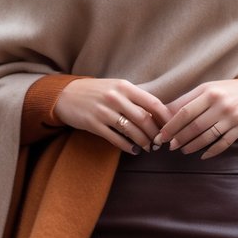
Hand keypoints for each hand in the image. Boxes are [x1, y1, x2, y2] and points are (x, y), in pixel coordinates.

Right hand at [53, 78, 169, 154]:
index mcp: (124, 86)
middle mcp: (115, 97)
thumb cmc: (96, 92)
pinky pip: (116, 139)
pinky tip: (133, 150)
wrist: (65, 94)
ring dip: (143, 142)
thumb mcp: (116, 87)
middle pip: (144, 119)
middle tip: (160, 142)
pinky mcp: (93, 124)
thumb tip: (158, 113)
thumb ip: (134, 97)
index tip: (171, 128)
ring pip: (132, 130)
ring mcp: (104, 111)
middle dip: (156, 134)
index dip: (165, 118)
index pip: (152, 103)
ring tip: (148, 148)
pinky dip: (128, 147)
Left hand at [155, 79, 237, 158]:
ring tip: (183, 150)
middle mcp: (221, 104)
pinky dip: (212, 151)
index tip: (161, 135)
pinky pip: (224, 143)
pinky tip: (203, 156)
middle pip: (194, 126)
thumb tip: (164, 113)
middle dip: (179, 138)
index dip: (171, 125)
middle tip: (170, 146)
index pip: (184, 111)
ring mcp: (233, 117)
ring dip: (192, 146)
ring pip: (207, 136)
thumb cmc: (227, 91)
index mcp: (209, 92)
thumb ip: (187, 100)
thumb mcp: (208, 89)